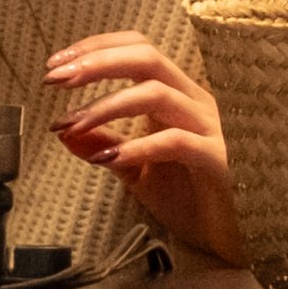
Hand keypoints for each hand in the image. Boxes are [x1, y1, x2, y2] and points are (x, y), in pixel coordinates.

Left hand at [42, 31, 248, 268]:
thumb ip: (106, 147)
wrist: (233, 240)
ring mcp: (210, 128)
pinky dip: (138, 147)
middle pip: (148, 58)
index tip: (56, 64)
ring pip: (157, 94)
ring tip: (71, 124)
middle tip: (54, 78)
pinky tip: (109, 158)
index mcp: (177, 98)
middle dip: (97, 62)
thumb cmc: (192, 201)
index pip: (139, 50)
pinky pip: (176, 142)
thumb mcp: (136, 172)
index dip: (97, 48)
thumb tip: (64, 131)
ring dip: (107, 105)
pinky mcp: (218, 159)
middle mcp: (195, 103)